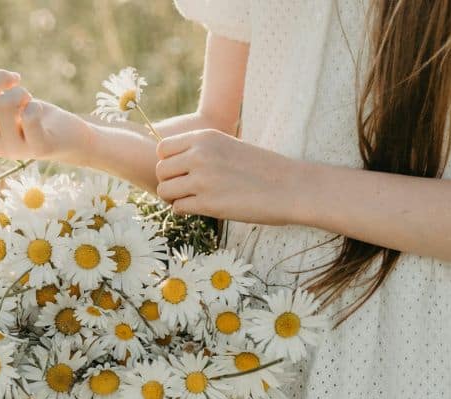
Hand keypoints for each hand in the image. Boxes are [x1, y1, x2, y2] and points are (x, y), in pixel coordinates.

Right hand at [0, 63, 93, 162]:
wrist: (65, 140)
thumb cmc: (27, 118)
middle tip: (14, 79)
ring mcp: (12, 149)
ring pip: (6, 103)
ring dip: (20, 90)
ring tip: (27, 97)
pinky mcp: (38, 148)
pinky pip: (30, 116)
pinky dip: (35, 104)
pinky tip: (38, 109)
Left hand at [154, 129, 304, 224]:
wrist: (290, 187)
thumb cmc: (262, 169)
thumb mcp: (228, 146)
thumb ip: (201, 150)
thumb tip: (172, 164)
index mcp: (205, 137)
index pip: (162, 148)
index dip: (168, 162)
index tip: (181, 171)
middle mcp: (199, 155)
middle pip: (160, 171)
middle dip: (170, 182)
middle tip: (186, 189)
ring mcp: (202, 179)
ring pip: (164, 191)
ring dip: (174, 198)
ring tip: (192, 199)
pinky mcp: (207, 203)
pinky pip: (178, 208)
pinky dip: (185, 211)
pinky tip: (201, 208)